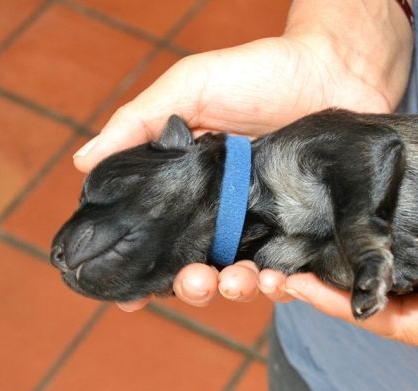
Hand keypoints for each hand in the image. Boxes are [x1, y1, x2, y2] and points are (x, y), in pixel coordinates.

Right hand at [74, 1, 413, 310]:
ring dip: (236, 290)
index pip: (161, 241)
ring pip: (246, 278)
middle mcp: (229, 213)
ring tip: (239, 280)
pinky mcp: (310, 230)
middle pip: (201, 270)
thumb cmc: (260, 73)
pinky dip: (284, 286)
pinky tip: (280, 279)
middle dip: (193, 286)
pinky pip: (295, 272)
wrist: (335, 65)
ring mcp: (270, 224)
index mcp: (193, 188)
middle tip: (194, 280)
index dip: (143, 274)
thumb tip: (82, 163)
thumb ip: (140, 122)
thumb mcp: (191, 87)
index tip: (130, 298)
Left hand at [282, 230, 417, 360]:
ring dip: (353, 272)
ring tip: (306, 252)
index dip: (340, 306)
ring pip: (400, 286)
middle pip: (384, 307)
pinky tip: (370, 239)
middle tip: (275, 267)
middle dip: (330, 291)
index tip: (291, 284)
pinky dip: (391, 255)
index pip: (394, 322)